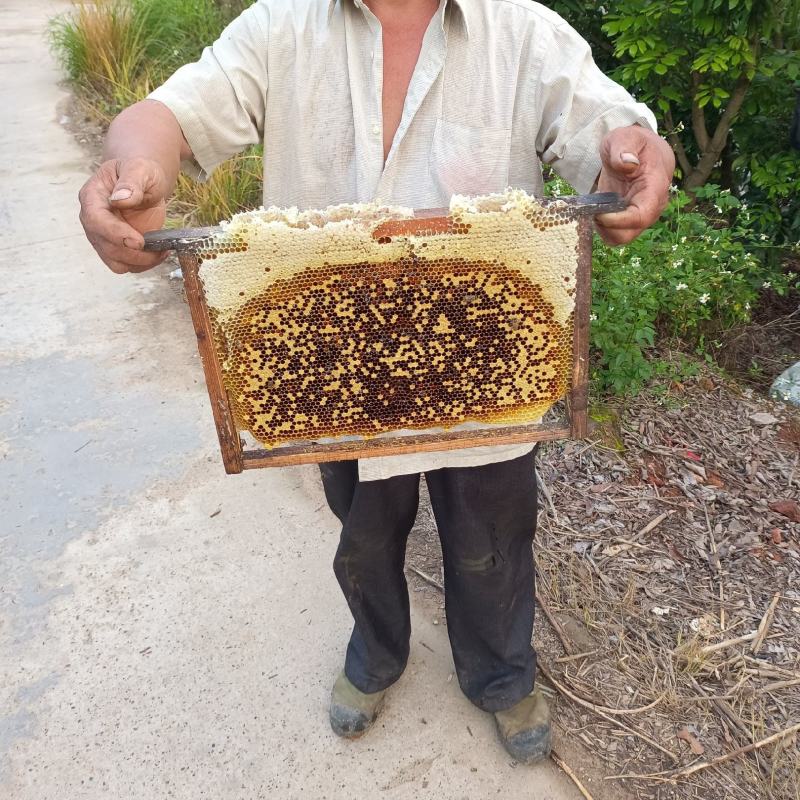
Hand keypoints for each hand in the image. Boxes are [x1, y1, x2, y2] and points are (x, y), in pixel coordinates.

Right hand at [78, 157, 169, 273]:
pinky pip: (128, 265)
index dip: (116, 234)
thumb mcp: (140, 169)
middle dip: (134, 253)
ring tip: (162, 251)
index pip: (96, 221)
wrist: (143, 181)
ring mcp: (103, 237)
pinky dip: (145, 264)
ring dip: (140, 263)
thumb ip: (131, 182)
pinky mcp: (117, 248)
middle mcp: (92, 221)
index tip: (139, 242)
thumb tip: (120, 199)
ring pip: (116, 262)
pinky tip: (160, 252)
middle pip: (106, 247)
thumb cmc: (140, 172)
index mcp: (92, 197)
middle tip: (160, 249)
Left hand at [594, 125, 674, 245]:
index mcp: (655, 187)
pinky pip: (613, 234)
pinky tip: (595, 211)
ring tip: (593, 208)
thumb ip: (624, 148)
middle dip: (606, 227)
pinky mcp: (628, 220)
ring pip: (620, 238)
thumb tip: (628, 164)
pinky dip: (601, 228)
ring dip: (602, 229)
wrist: (639, 150)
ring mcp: (639, 216)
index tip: (599, 214)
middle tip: (592, 210)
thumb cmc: (634, 143)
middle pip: (629, 234)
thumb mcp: (626, 136)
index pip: (642, 216)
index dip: (619, 221)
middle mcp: (651, 207)